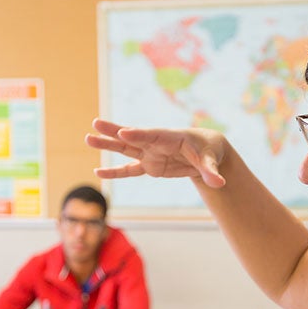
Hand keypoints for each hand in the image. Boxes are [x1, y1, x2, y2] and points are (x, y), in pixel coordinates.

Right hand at [85, 118, 227, 188]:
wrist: (207, 152)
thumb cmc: (209, 151)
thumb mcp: (211, 160)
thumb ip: (211, 171)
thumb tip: (219, 184)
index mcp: (170, 137)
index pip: (151, 135)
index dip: (138, 134)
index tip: (123, 132)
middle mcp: (156, 143)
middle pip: (132, 136)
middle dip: (114, 131)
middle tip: (95, 124)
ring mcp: (150, 154)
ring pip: (125, 149)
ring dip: (108, 145)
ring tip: (88, 139)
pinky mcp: (149, 166)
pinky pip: (129, 169)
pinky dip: (115, 172)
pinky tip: (98, 172)